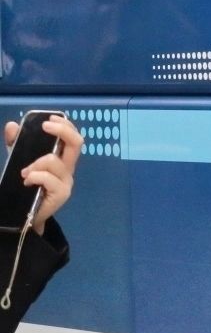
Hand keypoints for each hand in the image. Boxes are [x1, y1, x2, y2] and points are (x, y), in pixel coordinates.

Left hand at [6, 115, 82, 233]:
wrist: (24, 214)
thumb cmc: (26, 186)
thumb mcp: (18, 161)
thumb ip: (15, 144)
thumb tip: (11, 125)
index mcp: (61, 159)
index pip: (73, 138)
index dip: (65, 126)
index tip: (50, 119)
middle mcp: (68, 168)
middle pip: (77, 143)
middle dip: (62, 130)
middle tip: (45, 126)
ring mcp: (67, 181)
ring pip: (53, 160)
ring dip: (35, 163)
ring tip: (24, 173)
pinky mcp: (62, 193)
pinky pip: (47, 177)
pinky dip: (34, 176)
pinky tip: (27, 181)